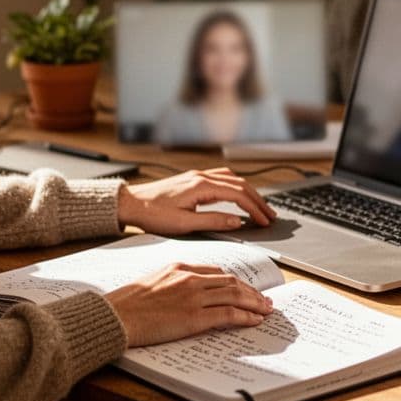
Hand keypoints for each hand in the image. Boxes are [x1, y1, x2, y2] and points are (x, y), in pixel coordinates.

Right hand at [104, 262, 273, 346]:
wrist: (116, 315)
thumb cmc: (127, 304)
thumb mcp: (152, 284)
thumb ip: (173, 285)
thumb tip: (185, 297)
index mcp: (180, 267)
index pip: (217, 272)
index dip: (235, 281)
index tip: (245, 288)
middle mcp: (190, 278)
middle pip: (231, 282)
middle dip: (251, 291)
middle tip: (265, 299)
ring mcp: (194, 296)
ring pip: (235, 296)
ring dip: (254, 303)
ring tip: (266, 310)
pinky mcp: (195, 317)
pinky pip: (229, 314)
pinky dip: (246, 316)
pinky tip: (254, 320)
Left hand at [117, 167, 275, 234]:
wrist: (130, 203)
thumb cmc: (152, 214)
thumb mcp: (184, 224)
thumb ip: (213, 222)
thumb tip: (237, 222)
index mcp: (201, 186)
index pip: (238, 195)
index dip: (254, 208)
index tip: (265, 221)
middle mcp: (201, 177)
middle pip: (239, 184)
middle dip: (257, 200)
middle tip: (270, 214)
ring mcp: (197, 176)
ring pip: (232, 179)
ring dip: (248, 192)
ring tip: (259, 206)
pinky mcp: (192, 180)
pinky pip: (221, 179)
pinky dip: (235, 187)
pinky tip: (238, 196)